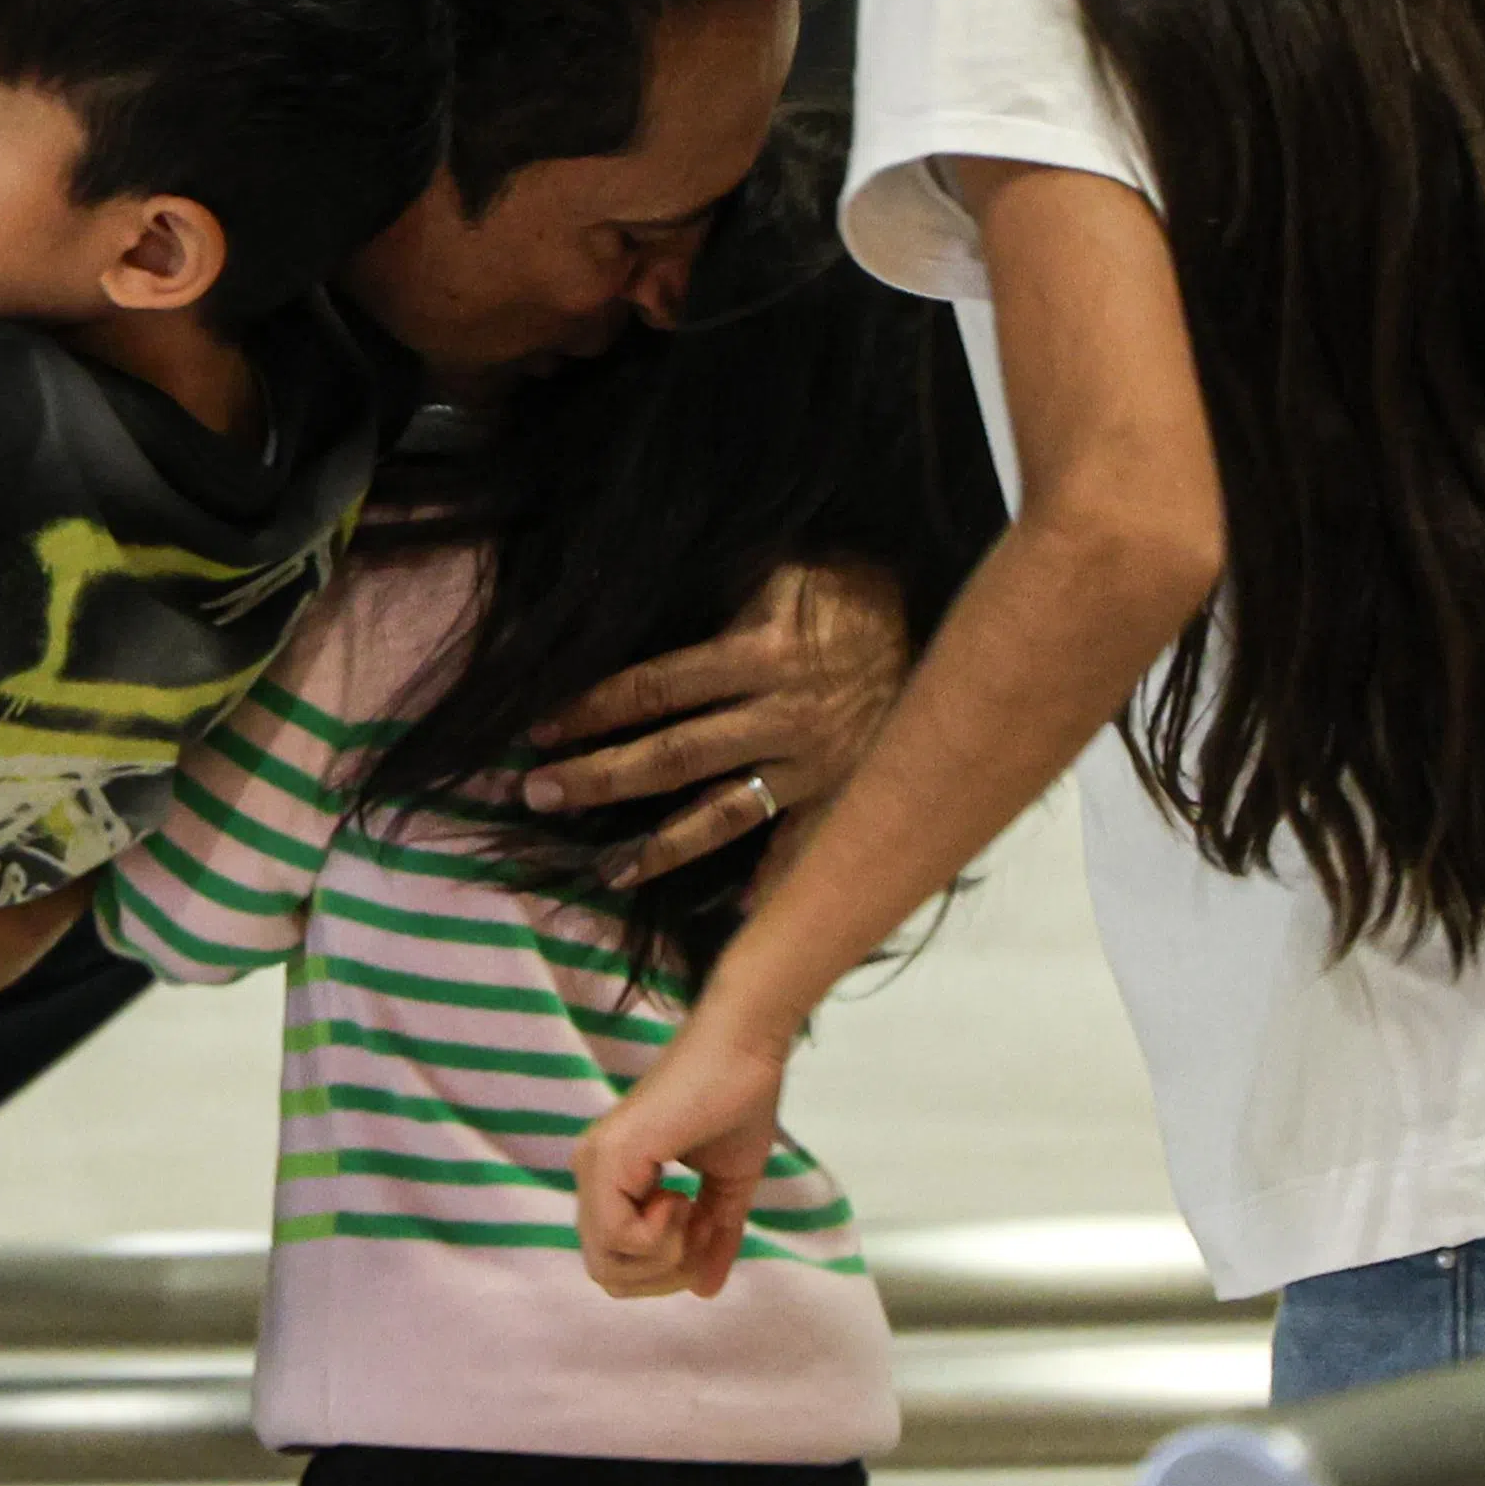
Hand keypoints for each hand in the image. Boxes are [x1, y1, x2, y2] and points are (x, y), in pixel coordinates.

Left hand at [521, 556, 910, 889]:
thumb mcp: (782, 569)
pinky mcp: (844, 794)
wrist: (950, 624)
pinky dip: (772, 885)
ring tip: (606, 872)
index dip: (589, 708)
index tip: (535, 730)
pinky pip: (802, 847)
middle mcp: (776, 719)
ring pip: (722, 815)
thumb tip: (639, 592)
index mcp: (754, 655)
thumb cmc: (852, 586)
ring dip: (660, 845)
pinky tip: (736, 916)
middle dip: (597, 778)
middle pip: (670, 757)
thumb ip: (720, 592)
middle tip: (536, 795)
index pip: (652, 689)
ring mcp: (811, 766)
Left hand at [572, 1015, 788, 1296]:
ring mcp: (595, 1165)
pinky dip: (659, 1237)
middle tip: (700, 1232)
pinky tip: (681, 1197)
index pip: (615, 1264)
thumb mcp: (727, 1191)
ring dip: (664, 1256)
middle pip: (607, 1274)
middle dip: (663, 1274)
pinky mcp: (610, 1157)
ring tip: (693, 1209)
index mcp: (613, 1179)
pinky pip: (619, 1237)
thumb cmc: (736, 1104)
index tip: (705, 1236)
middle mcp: (592, 1173)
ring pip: (607, 1264)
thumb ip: (713, 1239)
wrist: (745, 1051)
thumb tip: (704, 1290)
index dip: (665, 1271)